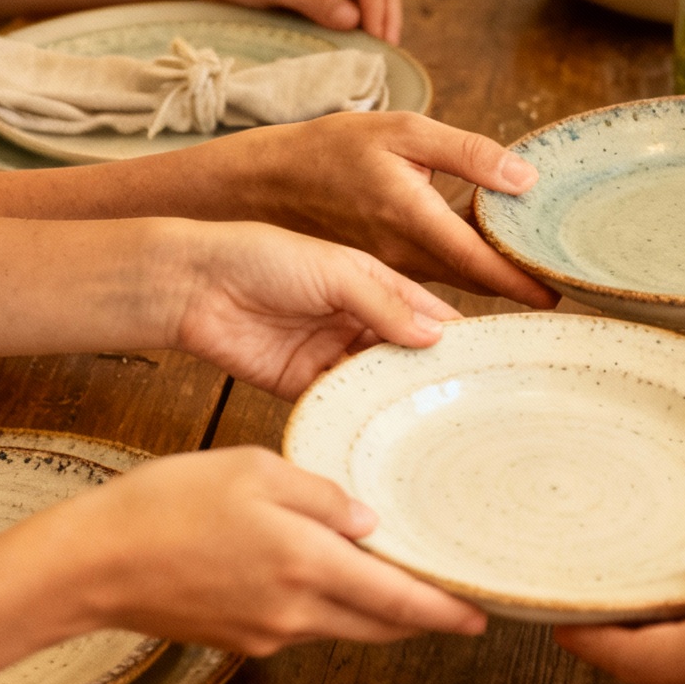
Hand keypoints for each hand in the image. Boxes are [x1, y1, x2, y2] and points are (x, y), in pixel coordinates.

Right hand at [50, 445, 486, 651]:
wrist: (92, 564)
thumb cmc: (167, 503)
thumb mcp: (254, 471)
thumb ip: (322, 495)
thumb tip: (371, 522)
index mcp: (306, 564)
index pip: (399, 600)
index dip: (445, 611)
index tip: (481, 615)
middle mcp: (295, 611)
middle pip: (379, 624)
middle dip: (421, 618)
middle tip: (458, 606)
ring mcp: (267, 633)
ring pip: (343, 626)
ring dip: (374, 611)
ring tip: (398, 583)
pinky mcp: (241, 641)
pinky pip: (303, 626)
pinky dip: (328, 608)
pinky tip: (323, 578)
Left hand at [168, 222, 460, 396]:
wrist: (195, 286)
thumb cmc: (262, 257)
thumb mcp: (335, 270)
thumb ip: (384, 303)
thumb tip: (436, 335)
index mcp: (371, 284)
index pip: (425, 312)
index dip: (454, 333)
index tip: (489, 357)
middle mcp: (356, 321)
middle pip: (406, 353)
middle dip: (432, 374)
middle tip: (470, 399)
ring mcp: (330, 355)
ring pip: (377, 382)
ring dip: (399, 397)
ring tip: (435, 419)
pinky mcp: (302, 385)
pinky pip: (341, 403)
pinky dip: (361, 413)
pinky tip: (386, 426)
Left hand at [179, 0, 403, 42]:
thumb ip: (314, 1)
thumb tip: (354, 20)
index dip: (379, 11)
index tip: (379, 42)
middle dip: (386, 18)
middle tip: (387, 54)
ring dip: (376, 22)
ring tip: (377, 54)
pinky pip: (353, 4)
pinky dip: (360, 24)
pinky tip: (359, 44)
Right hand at [218, 110, 555, 306]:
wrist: (264, 183)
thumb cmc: (332, 149)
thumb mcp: (403, 131)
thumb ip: (467, 153)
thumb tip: (524, 178)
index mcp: (416, 219)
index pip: (482, 265)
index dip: (524, 283)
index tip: (560, 295)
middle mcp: (405, 256)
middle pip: (477, 282)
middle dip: (518, 288)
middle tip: (562, 287)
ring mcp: (391, 269)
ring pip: (455, 283)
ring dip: (492, 281)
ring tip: (534, 274)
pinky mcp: (380, 270)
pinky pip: (431, 278)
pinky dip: (462, 273)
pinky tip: (484, 258)